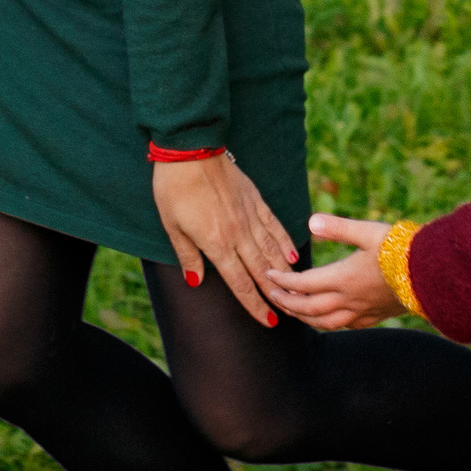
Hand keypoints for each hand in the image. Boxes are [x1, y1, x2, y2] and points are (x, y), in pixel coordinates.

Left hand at [152, 155, 299, 327]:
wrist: (191, 149)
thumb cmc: (174, 189)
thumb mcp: (172, 226)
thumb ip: (187, 255)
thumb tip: (195, 281)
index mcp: (217, 243)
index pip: (240, 283)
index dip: (255, 305)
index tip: (269, 321)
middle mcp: (238, 234)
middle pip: (261, 270)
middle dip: (276, 294)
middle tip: (290, 312)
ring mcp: (249, 215)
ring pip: (272, 250)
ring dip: (285, 272)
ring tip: (297, 289)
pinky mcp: (255, 199)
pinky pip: (274, 225)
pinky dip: (285, 241)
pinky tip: (293, 253)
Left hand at [262, 213, 406, 330]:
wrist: (435, 276)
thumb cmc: (402, 250)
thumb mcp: (368, 232)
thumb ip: (338, 228)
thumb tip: (311, 221)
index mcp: (343, 278)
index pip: (303, 284)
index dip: (282, 281)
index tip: (268, 275)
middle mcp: (349, 300)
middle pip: (308, 308)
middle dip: (287, 302)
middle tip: (271, 295)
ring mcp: (362, 311)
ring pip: (324, 322)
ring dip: (303, 317)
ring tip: (292, 310)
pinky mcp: (376, 316)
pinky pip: (345, 326)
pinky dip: (329, 323)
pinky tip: (328, 318)